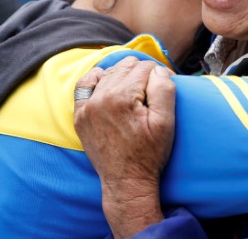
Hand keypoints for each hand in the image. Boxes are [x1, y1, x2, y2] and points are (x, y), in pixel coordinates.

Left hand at [74, 57, 176, 237]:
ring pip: (108, 73)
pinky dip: (97, 79)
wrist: (126, 181)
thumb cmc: (148, 154)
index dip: (160, 73)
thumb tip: (158, 70)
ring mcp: (87, 107)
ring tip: (137, 89)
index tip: (167, 84)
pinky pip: (84, 85)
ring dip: (124, 75)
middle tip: (154, 88)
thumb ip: (164, 89)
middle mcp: (101, 98)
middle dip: (143, 72)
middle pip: (126, 67)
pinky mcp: (80, 116)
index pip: (144, 67)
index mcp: (122, 98)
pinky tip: (107, 82)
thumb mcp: (165, 122)